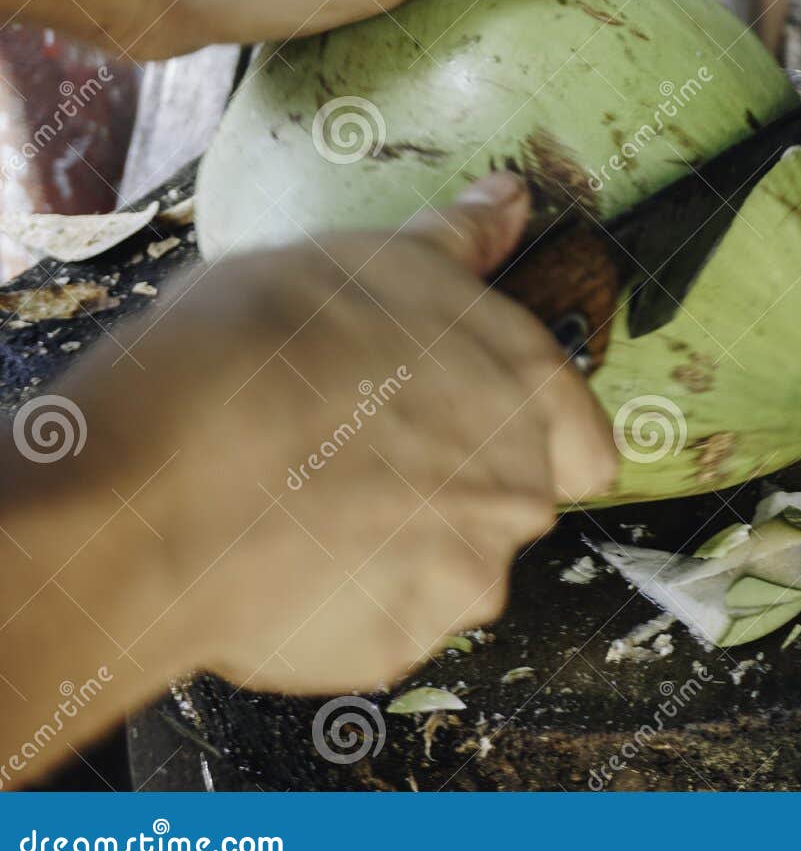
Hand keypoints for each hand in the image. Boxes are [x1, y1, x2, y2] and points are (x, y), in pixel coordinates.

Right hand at [8, 173, 615, 694]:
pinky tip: (277, 558)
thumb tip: (512, 200)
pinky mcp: (392, 650)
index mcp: (530, 395)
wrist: (161, 483)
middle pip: (509, 504)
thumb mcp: (369, 259)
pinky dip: (339, 600)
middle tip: (353, 452)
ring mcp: (459, 585)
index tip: (467, 423)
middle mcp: (520, 496)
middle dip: (449, 487)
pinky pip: (377, 624)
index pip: (587, 446)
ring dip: (395, 546)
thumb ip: (460, 242)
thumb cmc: (266, 347)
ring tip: (301, 505)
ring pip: (446, 570)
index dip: (535, 435)